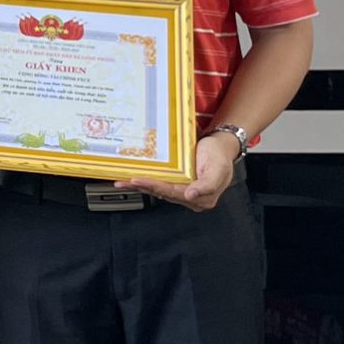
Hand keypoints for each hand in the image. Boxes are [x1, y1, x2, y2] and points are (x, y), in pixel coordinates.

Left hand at [121, 129, 240, 210]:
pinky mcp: (177, 183)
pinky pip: (160, 183)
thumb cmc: (219, 156)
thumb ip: (207, 184)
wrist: (220, 146)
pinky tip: (133, 180)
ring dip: (140, 186)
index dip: (155, 187)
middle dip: (142, 187)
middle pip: (162, 193)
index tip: (139, 181)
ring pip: (158, 190)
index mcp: (202, 198)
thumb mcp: (218, 169)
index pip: (173, 193)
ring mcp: (183, 190)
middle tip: (125, 182)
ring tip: (123, 182)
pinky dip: (146, 182)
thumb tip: (190, 196)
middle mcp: (191, 197)